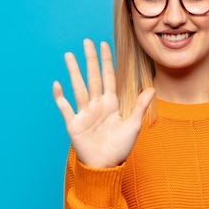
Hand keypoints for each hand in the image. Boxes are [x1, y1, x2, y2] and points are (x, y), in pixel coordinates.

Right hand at [52, 39, 154, 168]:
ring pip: (78, 87)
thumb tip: (152, 88)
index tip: (104, 45)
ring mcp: (84, 113)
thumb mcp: (133, 125)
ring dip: (73, 72)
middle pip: (93, 77)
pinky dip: (60, 97)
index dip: (106, 61)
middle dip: (90, 60)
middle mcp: (96, 104)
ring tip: (69, 56)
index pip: (109, 77)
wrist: (105, 166)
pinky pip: (65, 107)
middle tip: (86, 42)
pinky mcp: (74, 124)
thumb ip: (140, 106)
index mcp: (110, 103)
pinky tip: (57, 84)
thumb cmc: (119, 147)